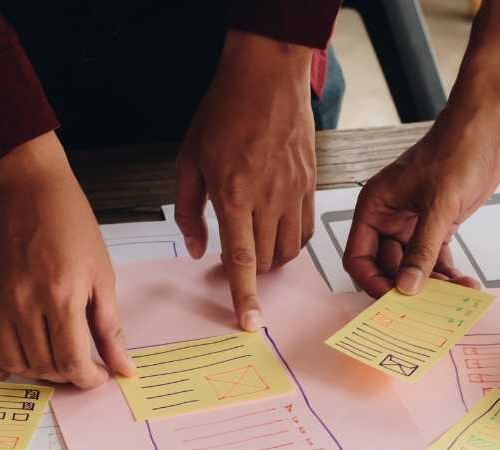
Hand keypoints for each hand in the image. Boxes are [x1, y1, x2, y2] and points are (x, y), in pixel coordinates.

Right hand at [0, 131, 133, 387]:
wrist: (25, 186)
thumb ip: (110, 326)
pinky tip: (6, 369)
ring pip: (13, 362)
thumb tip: (124, 369)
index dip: (89, 379)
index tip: (98, 376)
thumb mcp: (101, 273)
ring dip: (36, 371)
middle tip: (79, 363)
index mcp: (61, 297)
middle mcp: (23, 304)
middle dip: (68, 375)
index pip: (73, 363)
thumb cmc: (70, 224)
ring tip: (52, 361)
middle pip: (44, 366)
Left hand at [175, 30, 316, 330]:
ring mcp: (294, 191)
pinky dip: (291, 241)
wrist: (267, 76)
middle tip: (235, 264)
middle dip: (251, 274)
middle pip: (266, 260)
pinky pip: (306, 229)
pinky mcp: (310, 183)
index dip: (244, 297)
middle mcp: (268, 198)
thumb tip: (195, 249)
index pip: (241, 260)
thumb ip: (189, 211)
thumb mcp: (188, 160)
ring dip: (272, 260)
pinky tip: (277, 232)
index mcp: (234, 194)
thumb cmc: (224, 111)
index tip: (250, 323)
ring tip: (255, 248)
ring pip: (289, 250)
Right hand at [344, 105, 499, 296]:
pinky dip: (447, 274)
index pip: (359, 257)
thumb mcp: (438, 205)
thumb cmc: (454, 151)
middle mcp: (388, 219)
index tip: (394, 301)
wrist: (485, 130)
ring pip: (413, 267)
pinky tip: (464, 285)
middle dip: (407, 287)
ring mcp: (412, 224)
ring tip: (455, 296)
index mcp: (374, 208)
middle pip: (386, 268)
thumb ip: (422, 250)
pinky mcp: (437, 226)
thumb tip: (407, 287)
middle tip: (428, 307)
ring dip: (432, 285)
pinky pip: (435, 259)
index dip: (372, 282)